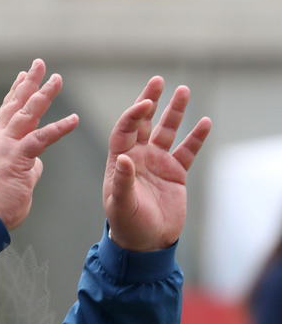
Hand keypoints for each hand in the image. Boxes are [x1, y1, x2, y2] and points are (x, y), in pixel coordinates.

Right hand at [0, 59, 78, 229]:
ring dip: (43, 95)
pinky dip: (58, 128)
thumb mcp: (12, 180)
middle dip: (29, 83)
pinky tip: (73, 119)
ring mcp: (5, 147)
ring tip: (57, 79)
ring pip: (27, 115)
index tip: (23, 76)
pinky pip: (41, 139)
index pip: (6, 113)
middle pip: (15, 105)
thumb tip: (38, 162)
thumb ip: (26, 167)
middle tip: (40, 64)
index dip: (15, 93)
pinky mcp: (16, 158)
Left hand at [103, 77, 211, 251]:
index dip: (133, 116)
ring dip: (174, 112)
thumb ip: (122, 182)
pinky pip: (187, 150)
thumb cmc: (127, 225)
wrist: (146, 243)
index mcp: (119, 162)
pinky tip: (204, 122)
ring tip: (183, 90)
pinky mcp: (176, 173)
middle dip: (149, 102)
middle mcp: (138, 157)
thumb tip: (123, 159)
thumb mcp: (121, 205)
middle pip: (143, 123)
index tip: (145, 104)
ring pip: (167, 132)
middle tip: (158, 81)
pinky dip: (196, 137)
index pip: (125, 131)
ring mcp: (158, 163)